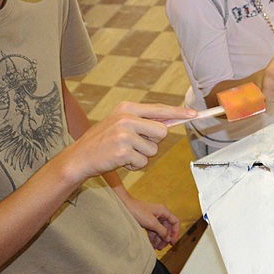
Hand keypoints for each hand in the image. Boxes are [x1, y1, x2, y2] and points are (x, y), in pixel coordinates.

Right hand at [70, 102, 195, 178]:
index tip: (195, 114)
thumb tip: (168, 123)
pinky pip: (143, 162)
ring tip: (125, 153)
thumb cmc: (102, 142)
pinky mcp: (123, 151)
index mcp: (126, 108)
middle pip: (162, 131)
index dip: (179, 112)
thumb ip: (141, 121)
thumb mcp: (119, 123)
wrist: (78, 158)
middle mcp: (126, 118)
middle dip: (154, 142)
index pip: (159, 109)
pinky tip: (120, 161)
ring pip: (153, 150)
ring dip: (142, 156)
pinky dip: (135, 165)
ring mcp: (124, 134)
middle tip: (137, 145)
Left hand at [116, 192, 180, 249]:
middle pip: (167, 228)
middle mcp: (160, 214)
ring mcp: (153, 218)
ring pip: (160, 230)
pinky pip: (153, 231)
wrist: (124, 207)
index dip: (176, 232)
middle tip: (162, 247)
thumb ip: (162, 231)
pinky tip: (151, 244)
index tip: (172, 242)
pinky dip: (153, 238)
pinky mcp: (147, 221)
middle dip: (165, 238)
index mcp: (163, 211)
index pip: (175, 222)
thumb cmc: (137, 211)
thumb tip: (168, 238)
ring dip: (159, 239)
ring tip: (156, 248)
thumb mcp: (152, 223)